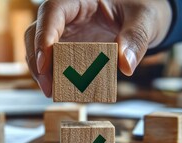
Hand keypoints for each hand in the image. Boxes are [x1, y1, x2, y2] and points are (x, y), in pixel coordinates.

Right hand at [25, 0, 171, 96]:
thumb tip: (126, 65)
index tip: (45, 62)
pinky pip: (52, 61)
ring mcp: (63, 32)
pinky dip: (52, 75)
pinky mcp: (66, 48)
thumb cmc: (139, 12)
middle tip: (48, 87)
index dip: (44, 35)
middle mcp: (65, 15)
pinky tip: (60, 89)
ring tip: (52, 92)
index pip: (52, 11)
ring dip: (41, 71)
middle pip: (36, 32)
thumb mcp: (144, 20)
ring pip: (38, 48)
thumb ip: (136, 38)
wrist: (139, 19)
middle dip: (37, 60)